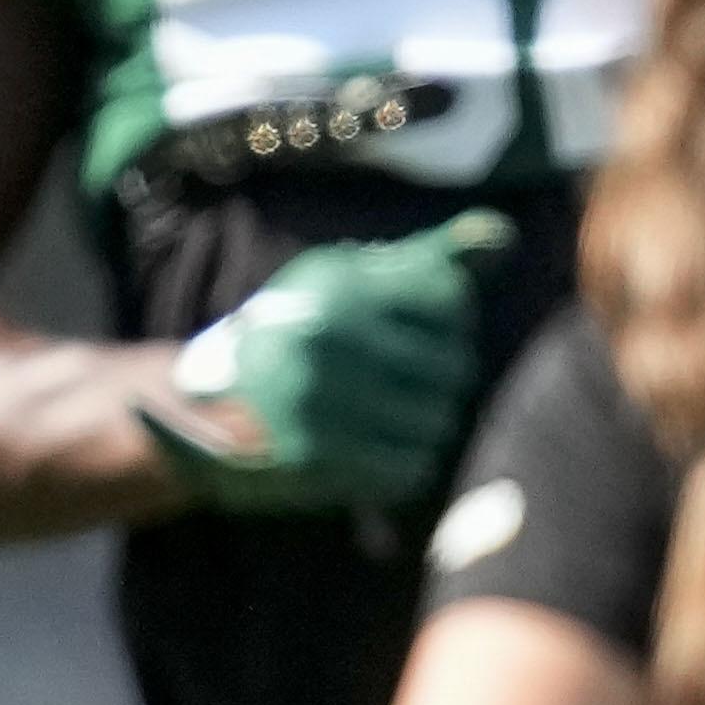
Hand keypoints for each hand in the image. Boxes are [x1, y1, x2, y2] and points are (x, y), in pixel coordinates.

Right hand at [136, 210, 510, 514]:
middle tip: (398, 378)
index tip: (410, 326)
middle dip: (438, 377)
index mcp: (336, 283)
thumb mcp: (348, 279)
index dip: (444, 319)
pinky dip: (401, 463)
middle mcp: (326, 336)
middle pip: (453, 367)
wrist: (202, 404)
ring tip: (383, 413)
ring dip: (423, 423)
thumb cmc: (297, 332)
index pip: (452, 299)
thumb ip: (429, 259)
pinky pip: (412, 469)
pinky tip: (369, 447)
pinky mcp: (316, 459)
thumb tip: (502, 236)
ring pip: (438, 422)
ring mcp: (319, 400)